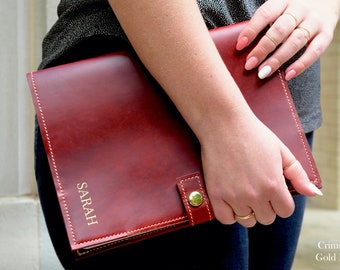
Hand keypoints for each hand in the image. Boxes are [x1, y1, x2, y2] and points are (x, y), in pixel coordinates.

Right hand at [200, 112, 321, 227]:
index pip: (284, 211)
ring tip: (243, 193)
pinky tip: (231, 201)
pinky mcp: (216, 194)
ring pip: (247, 220)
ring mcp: (234, 196)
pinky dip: (230, 214)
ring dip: (247, 210)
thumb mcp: (281, 151)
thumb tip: (312, 193)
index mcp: (274, 185)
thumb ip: (298, 174)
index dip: (281, 201)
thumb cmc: (253, 135)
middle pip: (266, 218)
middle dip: (265, 206)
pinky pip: (226, 219)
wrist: (224, 125)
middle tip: (257, 189)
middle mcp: (255, 195)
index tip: (272, 190)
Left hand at [236, 0, 339, 79]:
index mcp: (283, 1)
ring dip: (277, 59)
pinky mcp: (326, 34)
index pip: (266, 14)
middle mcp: (300, 9)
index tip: (239, 46)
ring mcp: (314, 22)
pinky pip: (314, 51)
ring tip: (263, 73)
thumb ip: (265, 24)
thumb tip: (243, 49)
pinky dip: (301, 65)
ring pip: (295, 41)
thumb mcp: (279, 9)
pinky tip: (287, 75)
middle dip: (263, 49)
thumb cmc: (292, 10)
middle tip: (249, 65)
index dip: (251, 30)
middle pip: (279, 30)